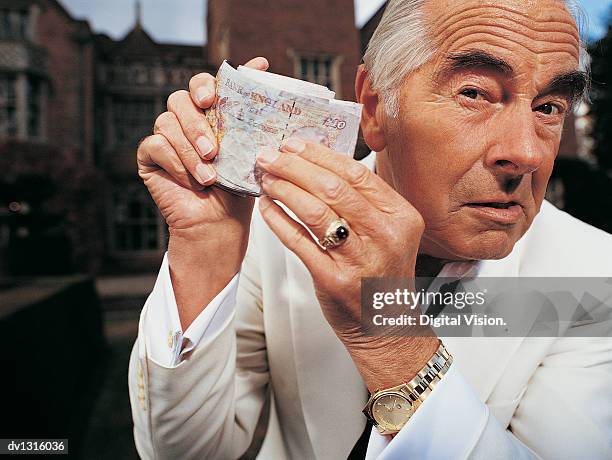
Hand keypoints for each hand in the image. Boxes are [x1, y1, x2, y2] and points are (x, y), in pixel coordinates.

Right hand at [137, 56, 268, 237]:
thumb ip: (251, 111)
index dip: (208, 83)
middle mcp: (187, 121)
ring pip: (167, 122)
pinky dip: (175, 163)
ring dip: (189, 150)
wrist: (220, 222)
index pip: (206, 85)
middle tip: (214, 148)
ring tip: (209, 176)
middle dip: (197, 122)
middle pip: (181, 98)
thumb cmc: (237, 188)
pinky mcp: (150, 155)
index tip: (215, 95)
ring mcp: (166, 136)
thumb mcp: (249, 149)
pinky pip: (154, 144)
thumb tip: (261, 64)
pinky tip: (190, 180)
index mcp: (212, 114)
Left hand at [256, 138, 438, 389]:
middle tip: (270, 156)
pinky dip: (278, 221)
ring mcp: (360, 260)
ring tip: (265, 179)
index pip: (356, 173)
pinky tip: (266, 208)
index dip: (320, 155)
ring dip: (284, 189)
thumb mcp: (388, 233)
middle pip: (334, 187)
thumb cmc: (381, 275)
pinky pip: (299, 242)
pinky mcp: (334, 281)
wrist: (386, 325)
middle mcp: (385, 235)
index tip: (294, 144)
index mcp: (401, 216)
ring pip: (315, 212)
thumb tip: (317, 163)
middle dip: (295, 166)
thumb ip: (363, 202)